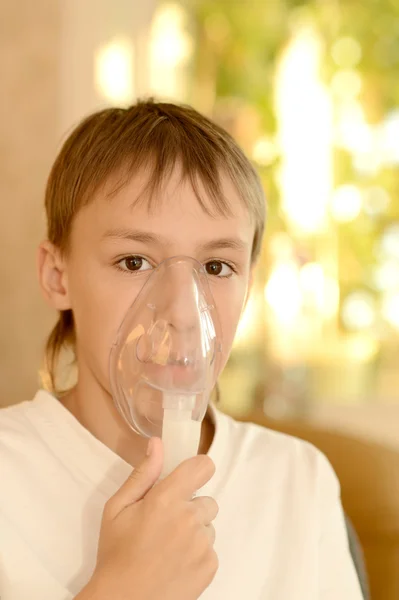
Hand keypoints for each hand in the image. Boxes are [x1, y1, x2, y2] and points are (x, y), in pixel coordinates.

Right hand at [77, 438, 217, 599]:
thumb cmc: (116, 553)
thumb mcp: (117, 509)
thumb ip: (142, 474)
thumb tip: (157, 444)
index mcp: (166, 500)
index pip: (203, 467)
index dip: (198, 469)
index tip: (188, 479)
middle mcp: (189, 519)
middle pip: (206, 500)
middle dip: (189, 508)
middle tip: (165, 525)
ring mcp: (202, 544)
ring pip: (208, 525)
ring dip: (194, 531)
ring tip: (168, 547)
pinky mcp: (210, 566)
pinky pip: (210, 548)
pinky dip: (197, 553)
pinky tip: (176, 563)